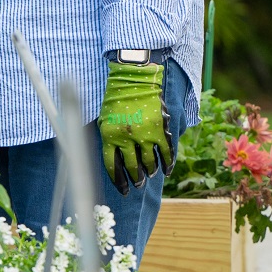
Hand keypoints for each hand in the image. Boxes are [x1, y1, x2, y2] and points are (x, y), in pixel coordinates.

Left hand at [99, 61, 171, 193]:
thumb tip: (115, 160)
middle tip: (138, 184)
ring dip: (150, 171)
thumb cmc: (116, 100)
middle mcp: (126, 139)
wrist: (133, 81)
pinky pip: (165, 152)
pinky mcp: (159, 130)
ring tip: (150, 174)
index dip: (118, 181)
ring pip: (149, 162)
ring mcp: (144, 135)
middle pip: (132, 167)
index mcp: (109, 137)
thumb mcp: (105, 120)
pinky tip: (166, 170)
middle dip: (136, 178)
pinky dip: (167, 163)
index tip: (123, 190)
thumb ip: (109, 140)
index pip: (112, 167)